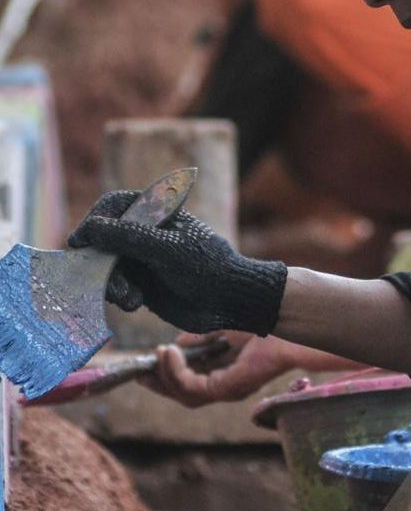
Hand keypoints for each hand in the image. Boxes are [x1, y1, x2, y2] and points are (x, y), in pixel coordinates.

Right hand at [68, 189, 286, 335]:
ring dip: (111, 283)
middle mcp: (145, 232)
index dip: (93, 222)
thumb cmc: (205, 266)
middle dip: (102, 262)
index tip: (81, 242)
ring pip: (106, 266)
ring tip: (129, 298)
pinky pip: (116, 286)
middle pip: (103, 239)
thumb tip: (92, 227)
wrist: (229, 301)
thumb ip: (129, 237)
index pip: (113, 207)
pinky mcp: (141, 284)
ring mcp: (142, 258)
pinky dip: (120, 295)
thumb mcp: (167, 249)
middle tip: (109, 284)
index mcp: (155, 212)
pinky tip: (136, 303)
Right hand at [145, 331, 292, 406]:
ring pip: (185, 394)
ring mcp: (228, 389)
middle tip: (138, 371)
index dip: (166, 375)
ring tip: (155, 355)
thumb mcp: (220, 325)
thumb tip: (175, 344)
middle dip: (159, 383)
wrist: (283, 315)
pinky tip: (169, 353)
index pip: (190, 381)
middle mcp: (226, 385)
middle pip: (183, 394)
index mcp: (225, 371)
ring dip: (165, 376)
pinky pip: (192, 387)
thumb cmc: (261, 318)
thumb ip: (198, 337)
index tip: (148, 362)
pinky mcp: (228, 388)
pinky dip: (177, 372)